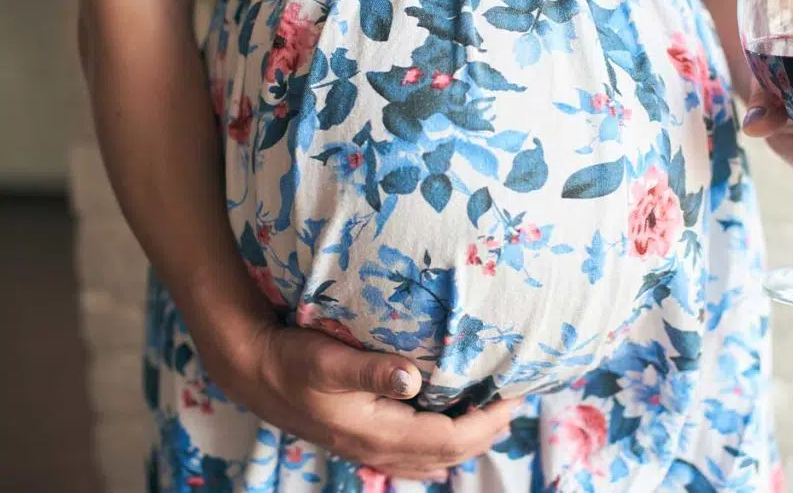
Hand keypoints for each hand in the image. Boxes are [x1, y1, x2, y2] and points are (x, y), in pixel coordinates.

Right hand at [207, 321, 518, 481]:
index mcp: (376, 430)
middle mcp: (375, 447)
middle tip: (515, 405)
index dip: (485, 423)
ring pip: (428, 459)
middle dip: (484, 432)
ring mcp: (366, 447)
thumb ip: (371, 369)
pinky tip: (444, 441)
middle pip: (444, 453)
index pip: (446, 438)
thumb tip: (413, 377)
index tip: (513, 399)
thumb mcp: (328, 360)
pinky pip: (409, 457)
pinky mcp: (359, 438)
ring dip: (464, 442)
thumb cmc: (291, 359)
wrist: (252, 369)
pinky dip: (437, 450)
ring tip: (492, 420)